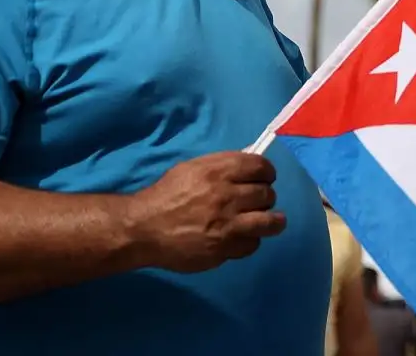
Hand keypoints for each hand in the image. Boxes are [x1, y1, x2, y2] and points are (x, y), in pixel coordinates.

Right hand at [126, 152, 284, 272]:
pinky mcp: (222, 250)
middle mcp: (227, 197)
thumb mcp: (192, 168)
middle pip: (268, 194)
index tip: (265, 179)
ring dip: (273, 221)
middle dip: (266, 196)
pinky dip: (250, 240)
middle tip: (258, 202)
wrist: (142, 229)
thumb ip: (222, 166)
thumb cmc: (166, 194)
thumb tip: (249, 167)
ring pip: (269, 222)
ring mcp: (226, 225)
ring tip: (272, 222)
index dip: (267, 173)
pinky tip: (242, 238)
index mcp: (219, 172)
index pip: (262, 167)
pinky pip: (251, 245)